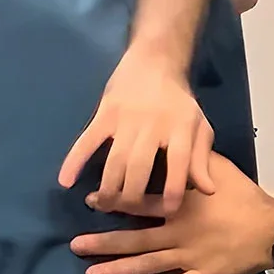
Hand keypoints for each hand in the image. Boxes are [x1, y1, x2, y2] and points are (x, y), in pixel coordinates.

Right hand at [60, 50, 215, 212]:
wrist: (155, 61)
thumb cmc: (179, 102)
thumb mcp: (199, 127)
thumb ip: (202, 159)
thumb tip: (208, 190)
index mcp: (181, 128)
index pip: (179, 166)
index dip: (174, 192)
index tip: (167, 213)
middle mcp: (153, 125)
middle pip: (140, 168)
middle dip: (131, 197)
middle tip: (125, 212)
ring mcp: (126, 118)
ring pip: (114, 160)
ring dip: (107, 187)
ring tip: (103, 205)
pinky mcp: (104, 113)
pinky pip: (87, 141)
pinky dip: (74, 161)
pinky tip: (65, 182)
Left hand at [72, 154, 273, 273]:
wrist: (273, 230)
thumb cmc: (245, 196)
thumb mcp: (219, 169)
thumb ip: (193, 161)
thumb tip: (173, 145)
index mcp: (180, 206)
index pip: (141, 204)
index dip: (114, 202)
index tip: (90, 201)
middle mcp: (179, 233)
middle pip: (135, 239)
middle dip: (104, 242)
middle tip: (75, 246)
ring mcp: (189, 257)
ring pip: (148, 265)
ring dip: (118, 270)